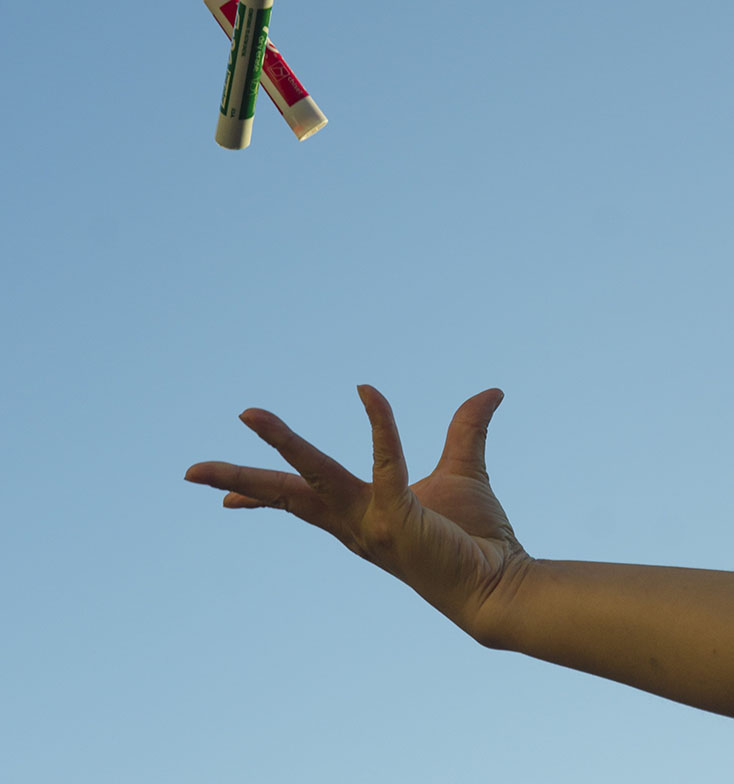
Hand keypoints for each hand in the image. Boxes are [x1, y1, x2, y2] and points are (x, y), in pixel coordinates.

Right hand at [185, 385, 531, 647]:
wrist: (504, 585)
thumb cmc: (476, 538)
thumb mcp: (462, 471)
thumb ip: (466, 429)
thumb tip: (490, 392)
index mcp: (358, 516)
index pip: (299, 502)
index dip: (262, 498)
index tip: (222, 499)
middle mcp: (355, 524)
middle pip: (287, 496)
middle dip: (241, 480)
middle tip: (191, 471)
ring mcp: (372, 524)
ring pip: (314, 478)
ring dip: (281, 444)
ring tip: (249, 414)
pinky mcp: (399, 520)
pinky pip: (385, 463)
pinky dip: (379, 426)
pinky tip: (368, 392)